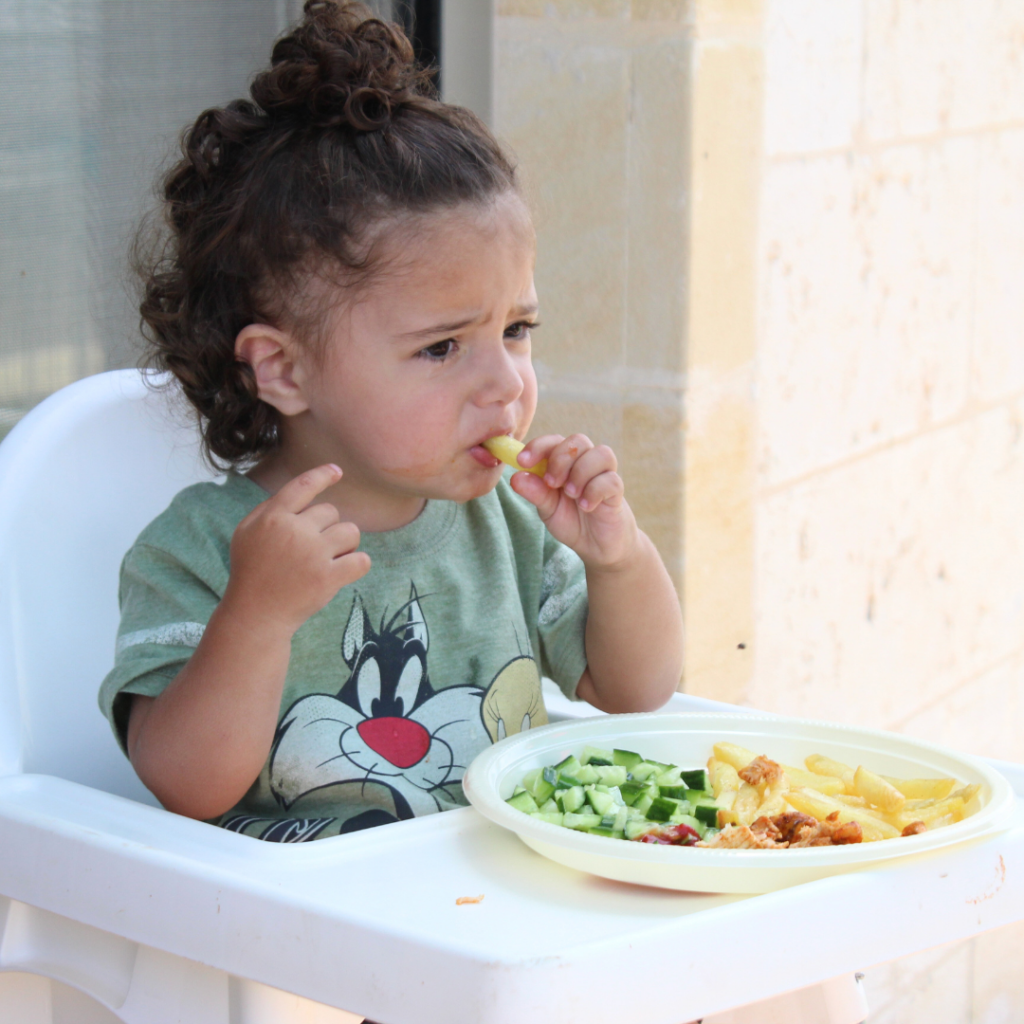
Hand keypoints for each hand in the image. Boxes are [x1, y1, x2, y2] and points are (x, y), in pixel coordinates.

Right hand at [222, 464, 370, 636]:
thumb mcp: (246, 533)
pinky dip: (359, 564)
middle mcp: (294, 530)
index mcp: (273, 517)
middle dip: (327, 527)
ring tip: (331, 558)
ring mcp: (313, 554)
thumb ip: (270, 509)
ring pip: (351, 531)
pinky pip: (362, 560)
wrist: (256, 614)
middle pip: (331, 511)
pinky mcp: (328, 578)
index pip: (303, 485)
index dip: (322, 475)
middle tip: (312, 549)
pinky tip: (346, 570)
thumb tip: (301, 491)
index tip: (336, 471)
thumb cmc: (251, 571)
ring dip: (346, 543)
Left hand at [510, 434, 638, 568]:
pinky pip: (611, 480)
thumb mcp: (547, 509)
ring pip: (601, 453)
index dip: (538, 446)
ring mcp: (603, 475)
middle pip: (578, 440)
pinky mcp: (617, 492)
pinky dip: (595, 491)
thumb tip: (515, 477)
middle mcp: (585, 463)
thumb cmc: (572, 522)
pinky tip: (586, 507)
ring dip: (581, 472)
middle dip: (561, 459)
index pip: (553, 441)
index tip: (522, 461)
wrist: (597, 547)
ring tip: (572, 495)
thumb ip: (535, 492)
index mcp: (565, 464)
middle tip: (552, 483)